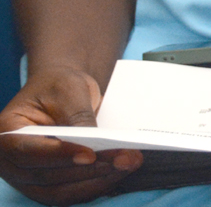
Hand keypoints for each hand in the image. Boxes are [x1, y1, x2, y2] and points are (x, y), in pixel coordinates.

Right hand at [0, 68, 139, 204]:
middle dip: (88, 170)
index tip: (90, 155)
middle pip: (47, 175)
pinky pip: (68, 193)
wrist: (58, 94)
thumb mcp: (68, 90)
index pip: (28, 151)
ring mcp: (26, 178)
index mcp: (6, 132)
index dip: (59, 155)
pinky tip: (118, 173)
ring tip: (128, 164)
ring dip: (95, 181)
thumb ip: (77, 116)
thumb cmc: (57, 86)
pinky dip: (93, 186)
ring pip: (59, 191)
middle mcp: (11, 161)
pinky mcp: (45, 185)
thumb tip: (93, 142)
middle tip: (125, 158)